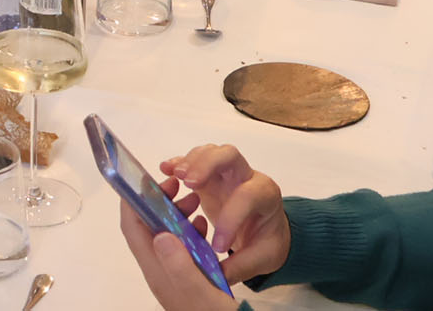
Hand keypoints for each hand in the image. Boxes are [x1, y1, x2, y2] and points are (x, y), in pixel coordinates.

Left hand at [120, 196, 239, 310]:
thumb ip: (179, 266)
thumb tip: (160, 235)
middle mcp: (160, 268)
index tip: (146, 179)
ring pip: (166, 232)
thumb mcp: (199, 292)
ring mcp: (173, 270)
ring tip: (196, 201)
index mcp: (157, 269)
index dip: (133, 200)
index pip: (133, 228)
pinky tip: (204, 223)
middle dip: (158, 200)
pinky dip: (190, 228)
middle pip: (148, 225)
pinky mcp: (187, 273)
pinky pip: (182, 244)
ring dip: (176, 212)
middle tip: (178, 186)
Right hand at [162, 144, 290, 284]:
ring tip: (174, 176)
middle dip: (207, 165)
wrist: (266, 229)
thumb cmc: (267, 241)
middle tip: (188, 182)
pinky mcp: (208, 176)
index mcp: (265, 196)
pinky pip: (194, 161)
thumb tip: (215, 277)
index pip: (247, 198)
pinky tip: (165, 170)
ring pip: (210, 153)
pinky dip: (179, 163)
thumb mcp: (263, 258)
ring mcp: (226, 173)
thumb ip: (241, 266)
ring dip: (190, 162)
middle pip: (229, 156)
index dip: (230, 218)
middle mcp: (246, 177)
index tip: (217, 246)